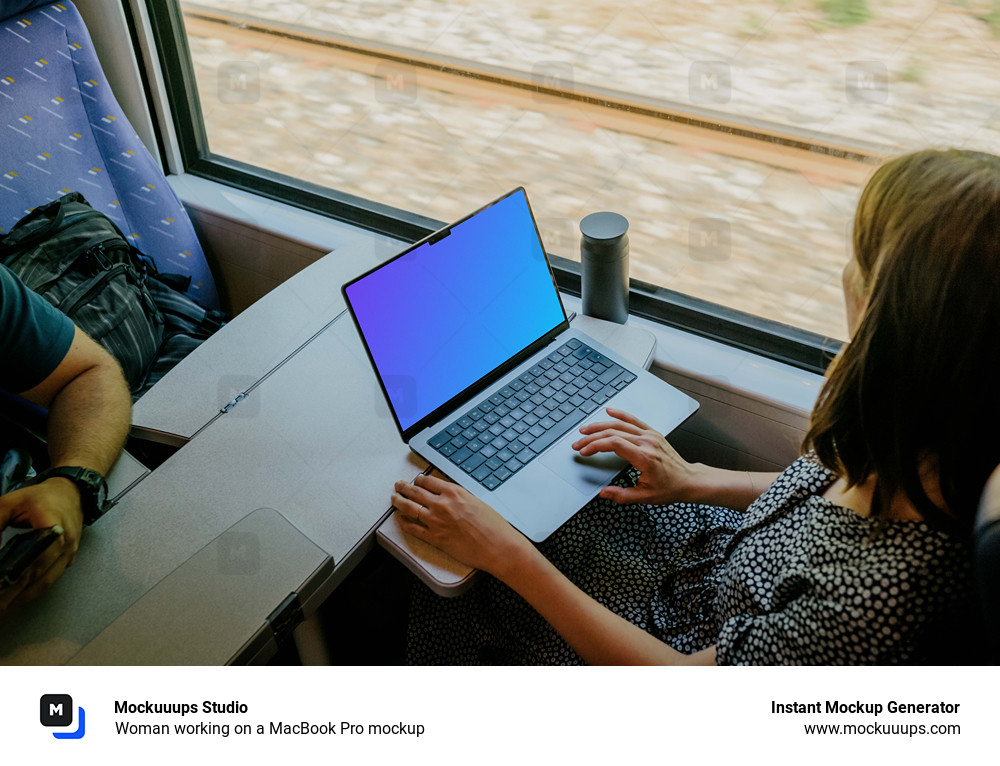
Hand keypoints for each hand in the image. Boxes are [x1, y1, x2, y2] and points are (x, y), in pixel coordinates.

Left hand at [0, 477, 83, 616]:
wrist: (70, 493)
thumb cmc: (39, 498)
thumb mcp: (9, 503)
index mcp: (51, 522)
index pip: (36, 553)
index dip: (17, 574)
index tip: (0, 585)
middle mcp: (65, 540)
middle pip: (39, 573)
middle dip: (14, 594)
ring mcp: (69, 551)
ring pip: (46, 580)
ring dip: (23, 597)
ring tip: (3, 609)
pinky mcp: (68, 558)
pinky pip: (50, 578)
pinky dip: (32, 591)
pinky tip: (17, 599)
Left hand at [391, 474, 531, 577]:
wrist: (498, 546)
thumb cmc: (493, 525)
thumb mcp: (476, 501)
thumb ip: (459, 497)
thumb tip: (449, 496)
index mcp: (454, 492)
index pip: (428, 481)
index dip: (418, 480)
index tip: (416, 481)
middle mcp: (442, 504)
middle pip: (415, 492)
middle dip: (403, 488)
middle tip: (398, 485)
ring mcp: (436, 521)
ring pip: (409, 508)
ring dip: (399, 502)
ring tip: (394, 499)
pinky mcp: (435, 538)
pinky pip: (413, 529)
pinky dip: (404, 524)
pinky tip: (400, 520)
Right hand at [572, 407, 698, 504]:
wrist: (688, 480)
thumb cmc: (670, 488)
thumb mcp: (645, 497)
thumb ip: (622, 495)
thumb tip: (603, 493)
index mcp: (644, 457)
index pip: (614, 444)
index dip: (595, 446)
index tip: (584, 452)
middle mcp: (647, 442)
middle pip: (613, 432)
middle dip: (592, 437)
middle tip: (578, 444)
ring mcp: (650, 435)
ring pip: (621, 424)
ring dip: (600, 425)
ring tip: (585, 430)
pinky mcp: (652, 433)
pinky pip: (634, 420)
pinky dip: (620, 414)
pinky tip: (609, 411)